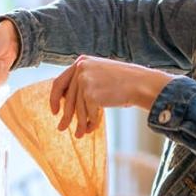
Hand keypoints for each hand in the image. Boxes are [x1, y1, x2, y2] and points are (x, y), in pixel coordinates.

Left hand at [49, 56, 174, 137]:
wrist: (141, 84)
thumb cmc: (125, 82)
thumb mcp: (100, 75)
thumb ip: (83, 84)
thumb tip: (66, 105)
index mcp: (81, 61)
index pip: (60, 82)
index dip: (54, 98)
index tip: (54, 111)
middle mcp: (80, 68)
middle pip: (67, 98)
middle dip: (66, 116)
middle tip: (62, 128)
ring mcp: (84, 80)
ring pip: (78, 108)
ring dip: (79, 123)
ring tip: (80, 134)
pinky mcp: (90, 94)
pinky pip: (88, 113)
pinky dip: (91, 122)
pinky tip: (93, 128)